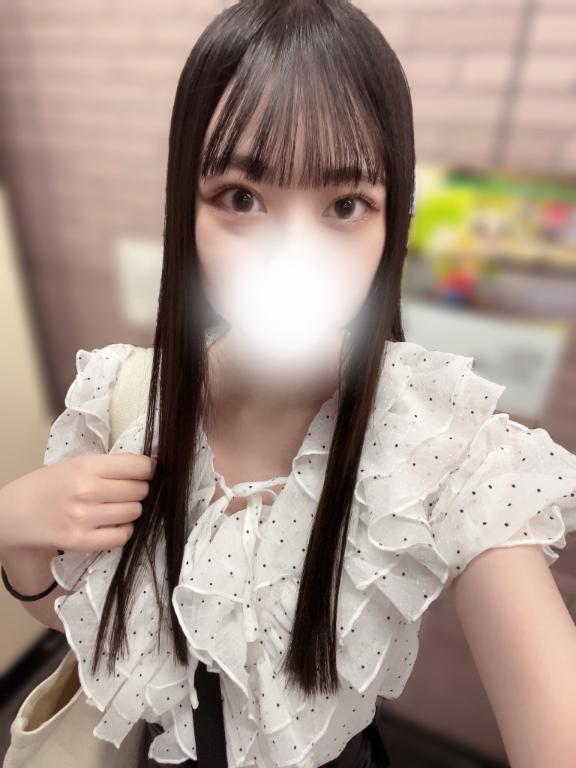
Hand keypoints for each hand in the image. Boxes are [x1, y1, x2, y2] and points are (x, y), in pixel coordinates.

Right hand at [0, 453, 156, 553]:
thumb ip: (112, 465)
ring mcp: (84, 518)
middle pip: (140, 490)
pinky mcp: (80, 541)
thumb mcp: (77, 464)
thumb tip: (152, 463)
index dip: (148, 470)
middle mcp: (87, 490)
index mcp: (87, 466)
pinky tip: (113, 525)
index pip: (139, 466)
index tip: (145, 472)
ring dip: (131, 510)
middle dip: (139, 490)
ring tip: (117, 508)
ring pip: (134, 512)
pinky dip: (123, 531)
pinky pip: (121, 537)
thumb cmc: (49, 485)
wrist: (15, 513)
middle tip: (127, 491)